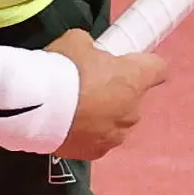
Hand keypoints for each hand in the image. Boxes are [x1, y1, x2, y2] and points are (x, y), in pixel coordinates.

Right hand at [50, 29, 165, 160]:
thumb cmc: (62, 69)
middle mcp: (133, 110)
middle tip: (87, 84)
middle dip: (115, 91)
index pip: (158, 68)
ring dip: (103, 115)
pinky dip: (87, 134)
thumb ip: (91, 47)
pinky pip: (98, 140)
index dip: (144, 64)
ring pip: (116, 122)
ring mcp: (116, 135)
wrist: (35, 107)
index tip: (130, 62)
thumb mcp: (76, 41)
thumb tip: (89, 52)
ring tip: (74, 109)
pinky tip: (68, 125)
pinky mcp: (96, 152)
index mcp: (135, 78)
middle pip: (132, 98)